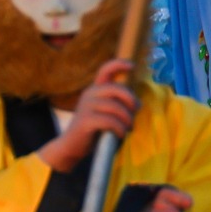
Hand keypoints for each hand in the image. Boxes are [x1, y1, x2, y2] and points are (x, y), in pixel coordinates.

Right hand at [38, 58, 137, 173]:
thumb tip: (138, 103)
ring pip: (115, 107)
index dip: (119, 65)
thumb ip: (121, 106)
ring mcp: (86, 106)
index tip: (132, 65)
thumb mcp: (108, 114)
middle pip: (116, 89)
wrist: (72, 147)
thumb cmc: (95, 130)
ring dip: (126, 119)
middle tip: (134, 114)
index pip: (105, 70)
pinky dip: (119, 129)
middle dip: (130, 101)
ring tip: (127, 129)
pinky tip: (119, 135)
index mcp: (95, 90)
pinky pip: (109, 121)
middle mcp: (89, 94)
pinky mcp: (85, 120)